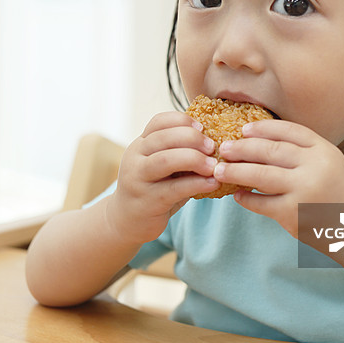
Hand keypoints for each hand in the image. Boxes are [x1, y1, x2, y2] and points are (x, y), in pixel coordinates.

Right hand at [107, 112, 219, 245]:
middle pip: (163, 137)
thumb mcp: (161, 165)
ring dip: (194, 159)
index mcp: (140, 144)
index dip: (182, 120)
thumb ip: (179, 152)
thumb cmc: (154, 189)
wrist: (128, 222)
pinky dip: (197, 184)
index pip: (159, 121)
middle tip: (212, 147)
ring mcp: (138, 179)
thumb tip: (215, 140)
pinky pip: (175, 188)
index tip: (203, 127)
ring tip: (213, 166)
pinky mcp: (148, 201)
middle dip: (192, 138)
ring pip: (166, 160)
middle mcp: (135, 158)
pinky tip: (213, 183)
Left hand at [215, 119, 343, 237]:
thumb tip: (258, 142)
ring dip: (236, 171)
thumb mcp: (328, 161)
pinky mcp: (292, 214)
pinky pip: (261, 203)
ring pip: (260, 175)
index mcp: (323, 150)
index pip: (288, 131)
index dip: (263, 128)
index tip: (244, 129)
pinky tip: (237, 195)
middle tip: (224, 148)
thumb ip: (301, 151)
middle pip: (270, 150)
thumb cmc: (336, 191)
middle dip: (242, 148)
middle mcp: (313, 167)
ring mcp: (302, 190)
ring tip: (220, 170)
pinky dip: (246, 199)